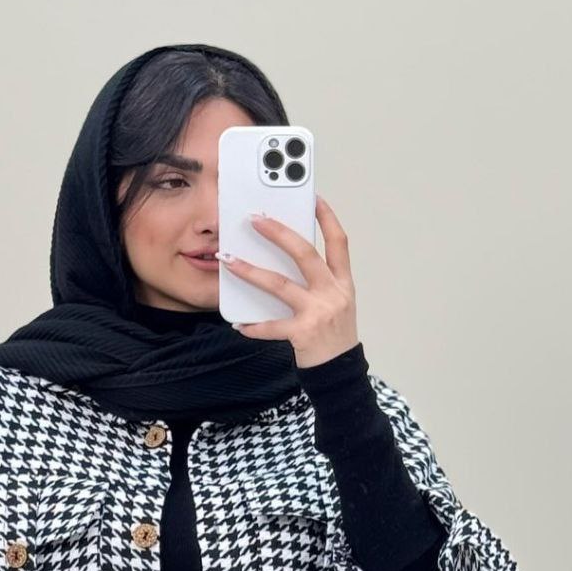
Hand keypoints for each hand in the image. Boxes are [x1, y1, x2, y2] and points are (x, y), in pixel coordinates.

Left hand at [219, 194, 358, 367]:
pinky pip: (272, 326)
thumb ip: (316, 282)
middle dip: (279, 233)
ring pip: (280, 284)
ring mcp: (319, 312)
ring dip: (251, 271)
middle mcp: (333, 293)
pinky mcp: (303, 333)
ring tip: (229, 260)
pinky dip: (254, 326)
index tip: (313, 198)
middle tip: (255, 219)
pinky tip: (239, 324)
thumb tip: (282, 260)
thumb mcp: (335, 303)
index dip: (327, 218)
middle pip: (305, 254)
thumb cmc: (333, 335)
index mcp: (343, 283)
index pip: (339, 242)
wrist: (340, 372)